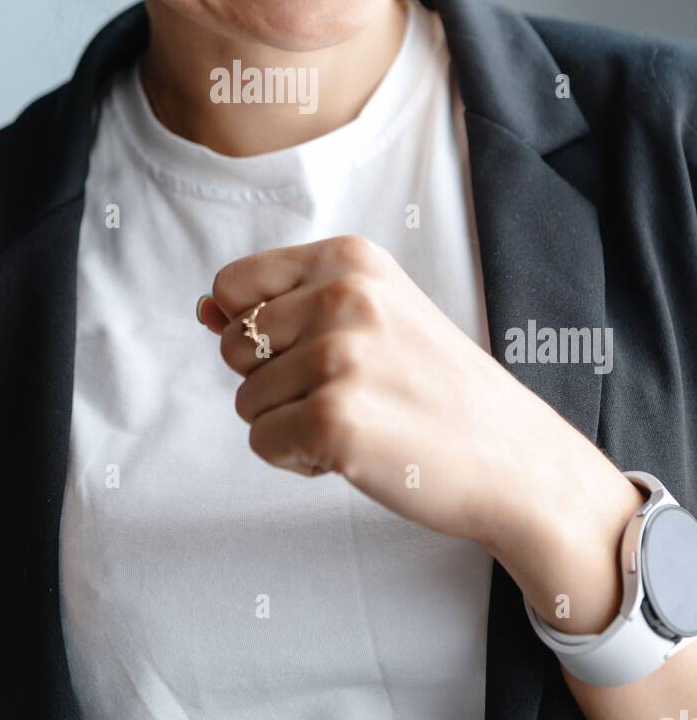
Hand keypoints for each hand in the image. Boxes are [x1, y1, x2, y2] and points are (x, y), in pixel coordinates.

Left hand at [200, 234, 622, 558]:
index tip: (311, 350)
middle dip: (274, 382)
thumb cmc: (435, 388)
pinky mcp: (334, 420)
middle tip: (351, 393)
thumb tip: (204, 309)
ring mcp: (339, 357)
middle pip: (233, 346)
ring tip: (363, 420)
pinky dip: (299, 461)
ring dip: (290, 424)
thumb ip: (285, 306)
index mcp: (350, 258)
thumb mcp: (371, 316)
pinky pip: (263, 444)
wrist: (515, 460)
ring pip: (245, 400)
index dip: (254, 329)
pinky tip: (358, 452)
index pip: (233, 284)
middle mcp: (344, 296)